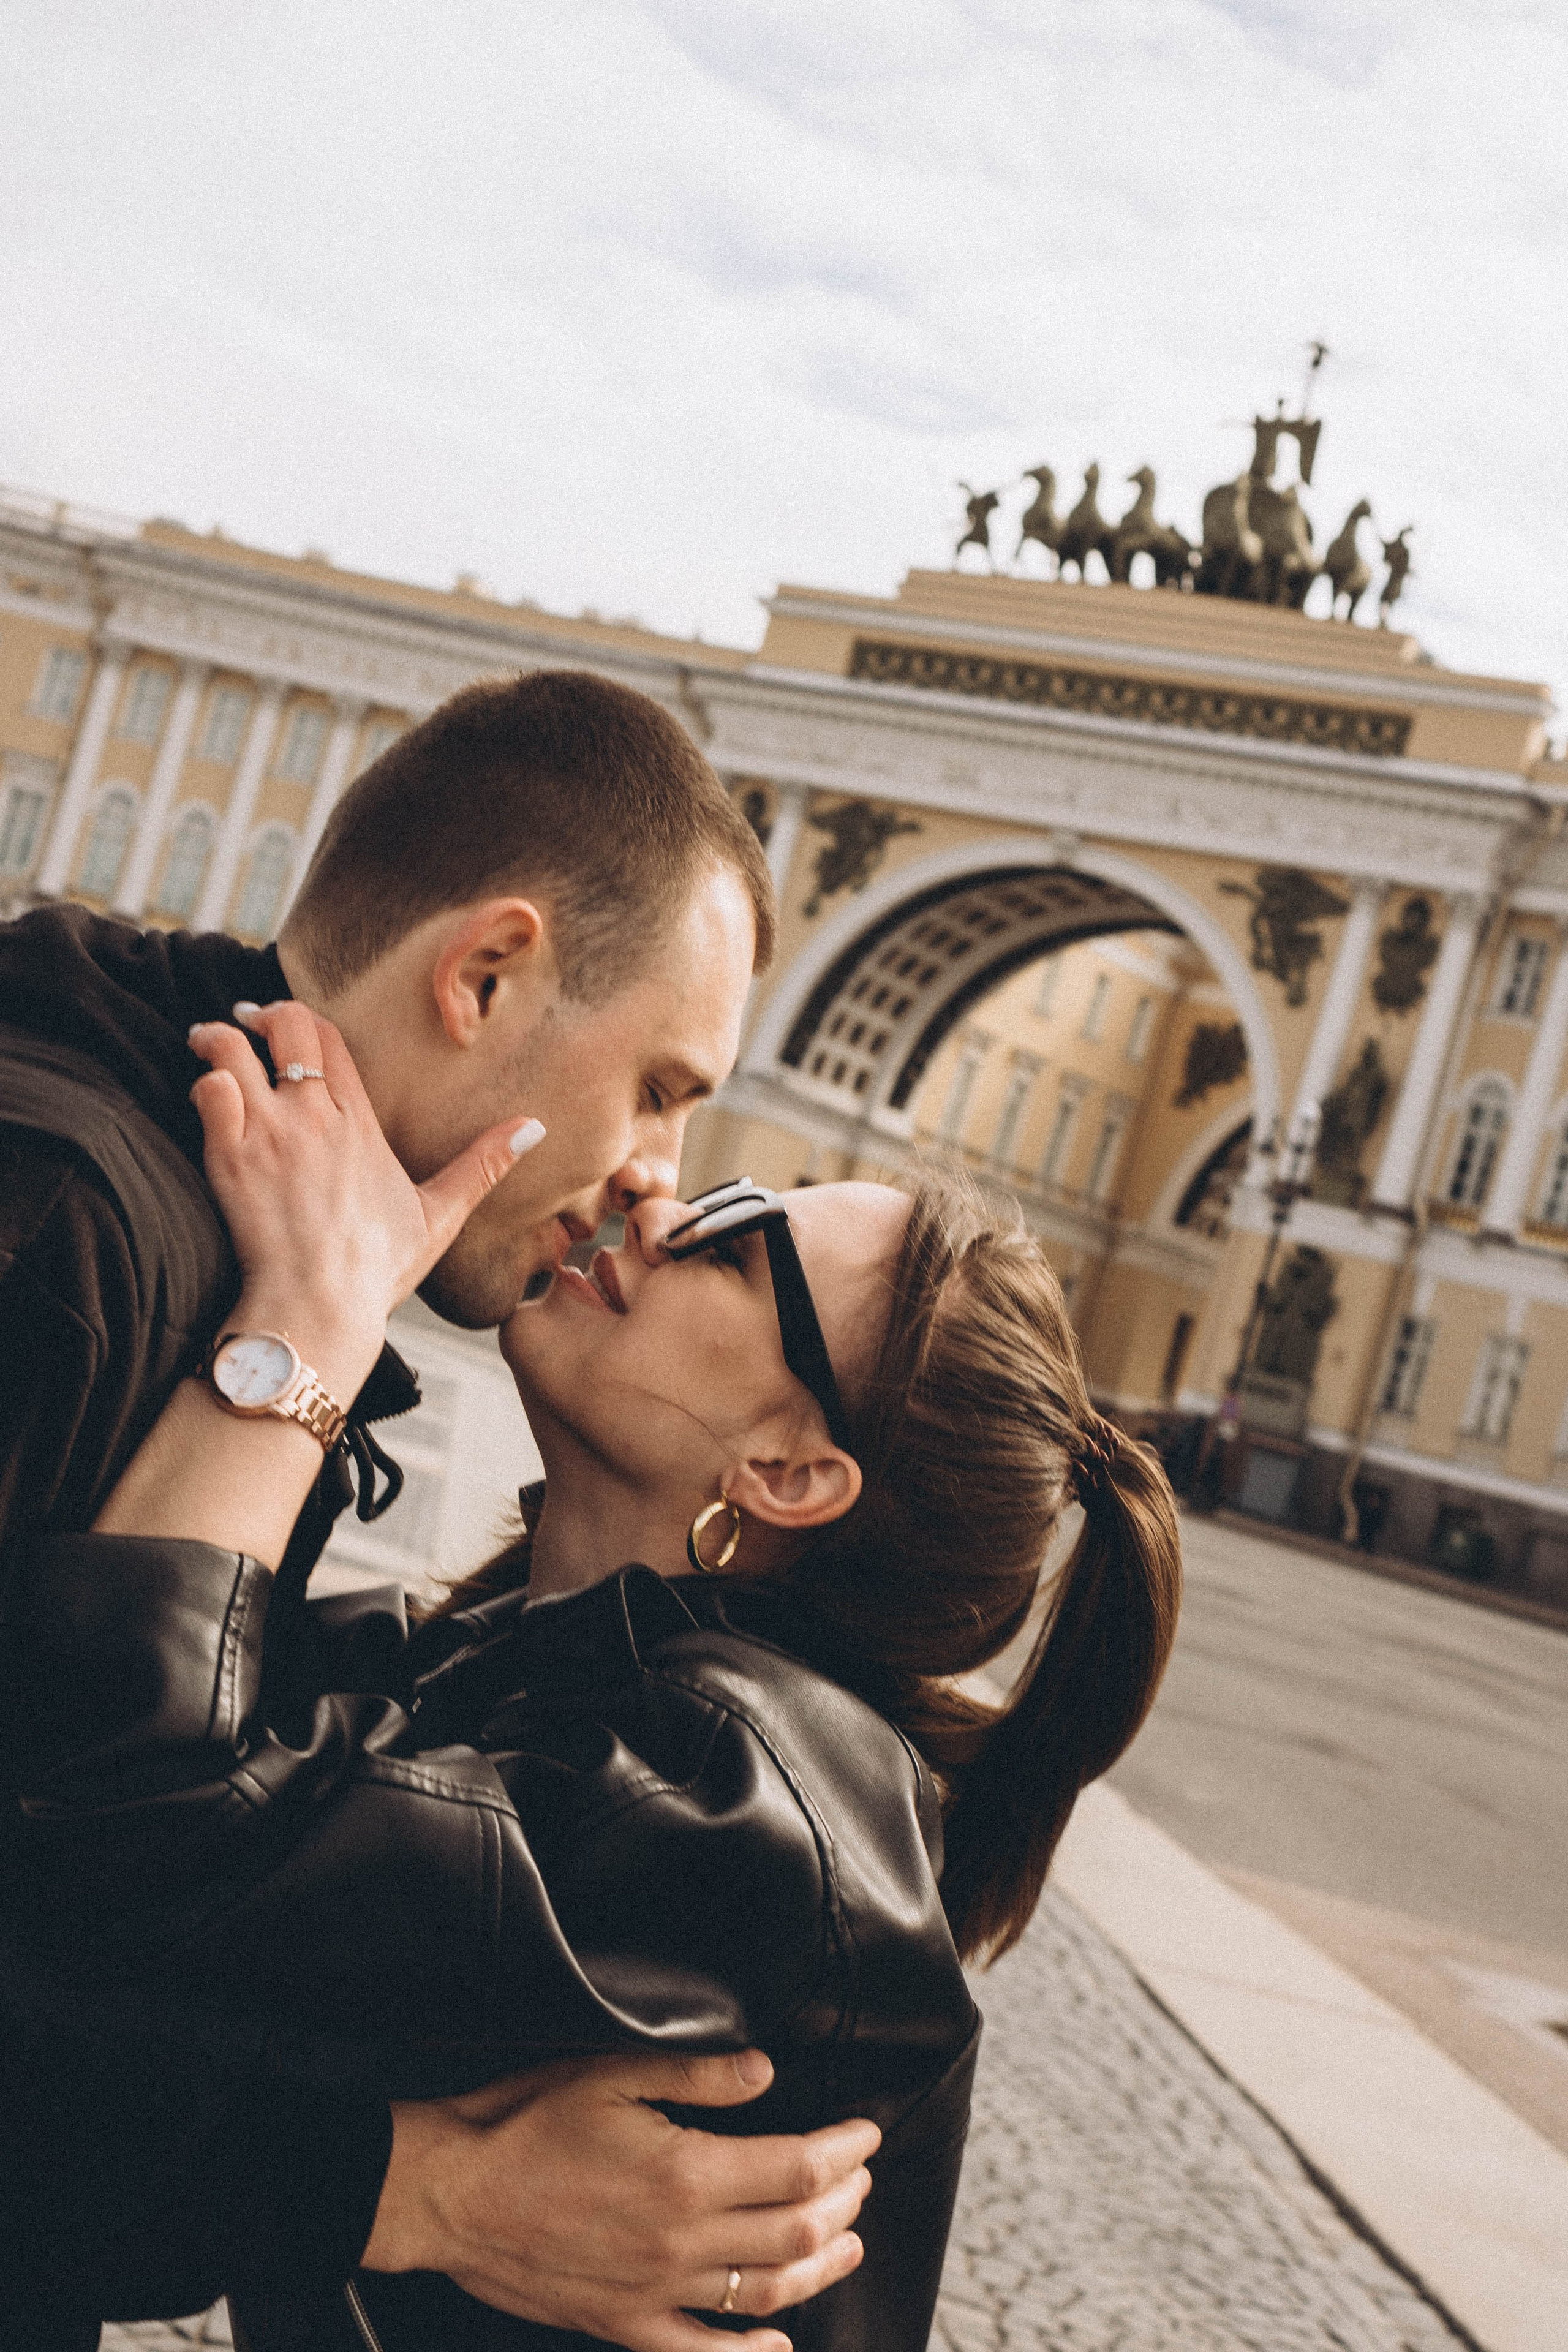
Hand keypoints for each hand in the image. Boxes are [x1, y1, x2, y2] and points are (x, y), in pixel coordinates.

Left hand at [187, 1001, 542, 1399]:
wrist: (319, 1306)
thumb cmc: (376, 1270)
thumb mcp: (440, 1215)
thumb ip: (483, 1164)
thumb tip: (535, 1127)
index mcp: (361, 1125)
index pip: (331, 1040)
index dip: (305, 1021)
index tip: (285, 1023)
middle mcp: (316, 1117)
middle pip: (288, 1027)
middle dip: (265, 1014)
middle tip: (247, 1020)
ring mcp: (270, 1133)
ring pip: (234, 1048)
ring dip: (218, 1037)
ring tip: (207, 1041)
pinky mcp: (230, 1157)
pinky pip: (210, 1089)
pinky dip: (203, 1079)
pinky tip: (203, 1088)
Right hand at [363, 2050, 879, 2351]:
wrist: (452, 2192)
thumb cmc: (524, 2124)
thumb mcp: (611, 2074)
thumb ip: (696, 2075)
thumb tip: (764, 2071)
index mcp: (684, 2173)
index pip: (796, 2169)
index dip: (843, 2152)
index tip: (865, 2134)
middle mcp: (680, 2241)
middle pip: (794, 2232)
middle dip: (843, 2203)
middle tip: (861, 2177)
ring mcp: (655, 2292)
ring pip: (764, 2294)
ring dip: (819, 2269)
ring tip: (848, 2245)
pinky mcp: (623, 2324)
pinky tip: (779, 2347)